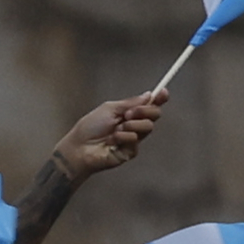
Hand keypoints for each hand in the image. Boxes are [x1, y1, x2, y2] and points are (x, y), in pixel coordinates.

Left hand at [48, 90, 165, 182]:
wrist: (80, 147)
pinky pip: (135, 139)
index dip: (159, 99)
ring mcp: (133, 139)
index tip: (163, 92)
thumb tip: (148, 95)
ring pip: (148, 127)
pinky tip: (111, 141)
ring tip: (116, 129)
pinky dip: (123, 137)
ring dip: (132, 125)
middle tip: (129, 113)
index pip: (149, 105)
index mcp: (129, 113)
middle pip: (154, 114)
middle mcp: (133, 125)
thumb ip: (130, 103)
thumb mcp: (110, 108)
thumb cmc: (90, 127)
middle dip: (145, 110)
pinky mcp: (131, 151)